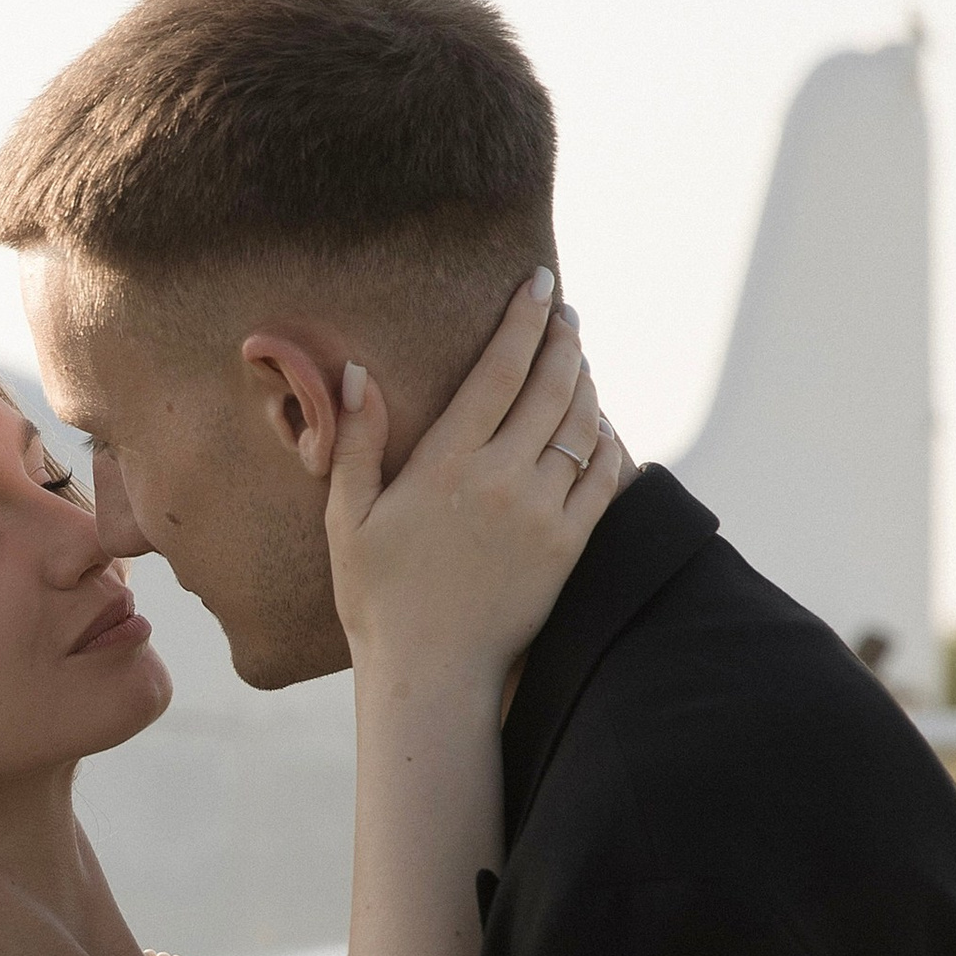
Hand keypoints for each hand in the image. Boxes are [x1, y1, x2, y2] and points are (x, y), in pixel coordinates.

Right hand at [324, 272, 627, 696]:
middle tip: (565, 313)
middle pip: (552, 386)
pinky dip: (608, 439)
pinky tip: (597, 423)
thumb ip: (356, 441)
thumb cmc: (378, 596)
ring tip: (578, 361)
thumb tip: (355, 370)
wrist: (432, 672)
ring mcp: (544, 513)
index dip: (524, 319)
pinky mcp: (570, 545)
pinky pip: (606, 475)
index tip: (540, 283)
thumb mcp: (348, 518)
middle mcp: (503, 480)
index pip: (500, 370)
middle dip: (563, 339)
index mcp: (447, 465)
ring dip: (586, 383)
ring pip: (584, 424)